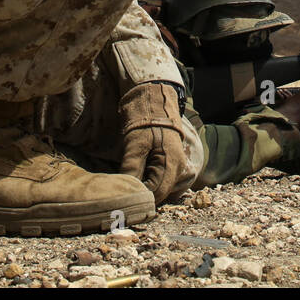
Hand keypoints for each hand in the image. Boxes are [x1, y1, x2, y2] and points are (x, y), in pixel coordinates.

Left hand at [118, 82, 186, 201]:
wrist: (154, 102)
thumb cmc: (145, 121)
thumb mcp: (135, 144)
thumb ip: (132, 170)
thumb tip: (125, 192)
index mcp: (172, 164)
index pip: (156, 194)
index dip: (139, 197)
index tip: (122, 194)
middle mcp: (178, 169)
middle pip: (159, 193)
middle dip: (141, 194)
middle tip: (121, 189)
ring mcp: (175, 167)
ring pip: (158, 187)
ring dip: (143, 187)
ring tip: (127, 180)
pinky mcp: (170, 164)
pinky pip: (159, 180)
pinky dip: (146, 180)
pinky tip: (135, 174)